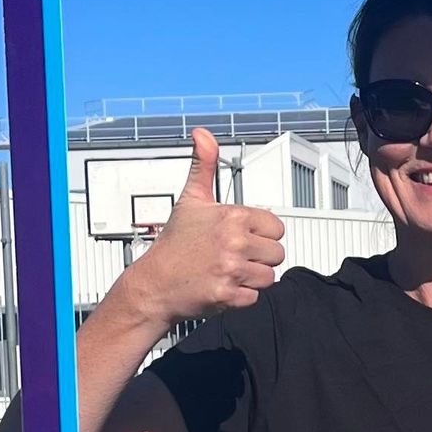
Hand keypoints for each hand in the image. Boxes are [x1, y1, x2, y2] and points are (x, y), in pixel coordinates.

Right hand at [122, 129, 286, 323]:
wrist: (154, 284)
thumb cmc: (173, 244)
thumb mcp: (191, 199)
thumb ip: (203, 165)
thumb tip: (202, 135)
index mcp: (232, 217)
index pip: (276, 228)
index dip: (261, 234)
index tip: (240, 237)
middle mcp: (234, 242)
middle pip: (277, 254)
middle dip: (258, 257)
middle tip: (233, 256)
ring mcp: (231, 269)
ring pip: (269, 277)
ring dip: (251, 278)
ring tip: (227, 271)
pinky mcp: (228, 295)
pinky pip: (254, 297)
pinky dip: (241, 296)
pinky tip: (222, 285)